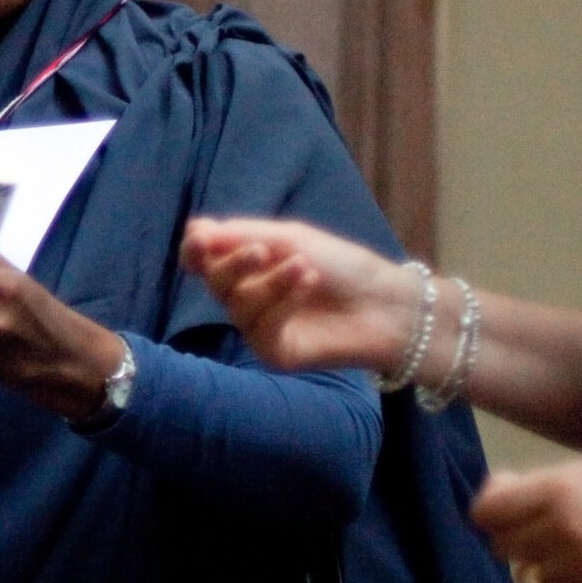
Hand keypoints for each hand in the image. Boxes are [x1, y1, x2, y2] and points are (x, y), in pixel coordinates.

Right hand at [180, 217, 426, 377]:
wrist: (387, 302)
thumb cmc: (344, 265)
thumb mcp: (293, 238)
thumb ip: (242, 235)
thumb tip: (193, 230)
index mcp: (248, 268)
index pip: (204, 262)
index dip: (195, 252)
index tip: (200, 240)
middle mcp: (246, 298)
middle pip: (214, 282)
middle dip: (233, 265)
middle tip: (260, 252)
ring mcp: (258, 328)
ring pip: (239, 305)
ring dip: (272, 282)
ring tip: (306, 268)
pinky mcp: (273, 353)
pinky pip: (261, 328)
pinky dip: (284, 302)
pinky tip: (309, 285)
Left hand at [471, 457, 581, 582]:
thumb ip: (537, 485)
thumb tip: (494, 490)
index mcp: (561, 491)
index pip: (486, 513)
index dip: (492, 513)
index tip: (503, 512)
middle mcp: (568, 531)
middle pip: (503, 548)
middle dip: (518, 540)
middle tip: (544, 532)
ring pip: (530, 581)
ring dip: (545, 571)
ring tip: (575, 554)